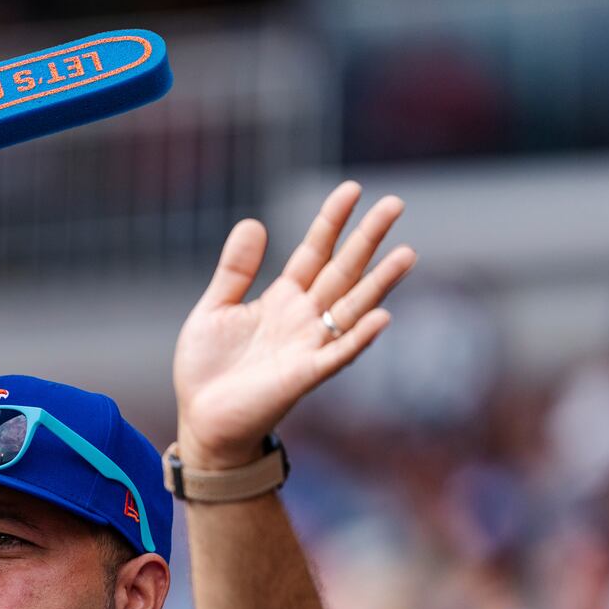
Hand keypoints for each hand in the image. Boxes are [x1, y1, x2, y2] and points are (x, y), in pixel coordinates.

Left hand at [172, 182, 415, 468]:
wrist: (202, 419)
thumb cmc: (208, 368)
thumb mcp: (214, 309)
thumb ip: (235, 270)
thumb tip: (253, 221)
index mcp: (282, 299)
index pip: (314, 252)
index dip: (332, 221)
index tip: (353, 188)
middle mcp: (303, 319)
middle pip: (343, 271)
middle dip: (367, 238)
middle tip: (395, 203)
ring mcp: (308, 347)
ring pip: (352, 308)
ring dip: (380, 283)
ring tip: (407, 253)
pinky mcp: (303, 377)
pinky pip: (337, 355)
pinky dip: (358, 338)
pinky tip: (381, 317)